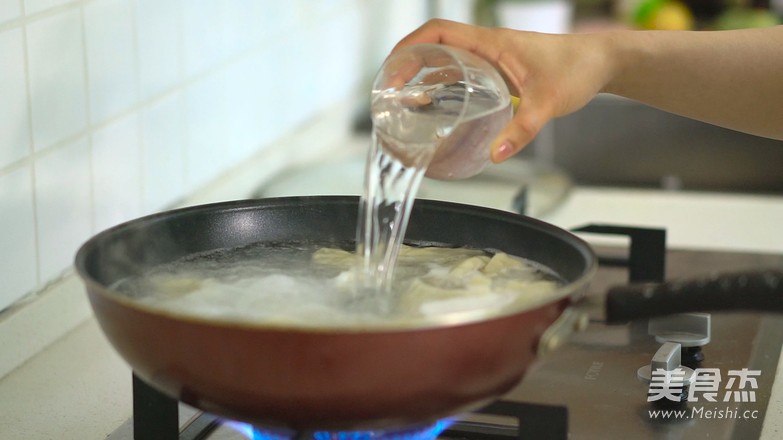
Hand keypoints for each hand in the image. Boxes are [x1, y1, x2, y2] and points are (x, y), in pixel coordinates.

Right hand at [392, 19, 614, 162]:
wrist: (601, 62)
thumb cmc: (577, 70)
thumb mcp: (548, 103)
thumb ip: (522, 129)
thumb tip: (496, 155)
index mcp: (491, 43)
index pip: (439, 32)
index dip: (410, 45)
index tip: (392, 68)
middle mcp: (487, 47)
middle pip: (434, 46)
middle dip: (407, 65)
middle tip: (389, 92)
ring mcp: (492, 58)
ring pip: (446, 60)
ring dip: (422, 75)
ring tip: (403, 102)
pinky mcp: (499, 71)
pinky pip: (461, 73)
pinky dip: (442, 85)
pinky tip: (435, 107)